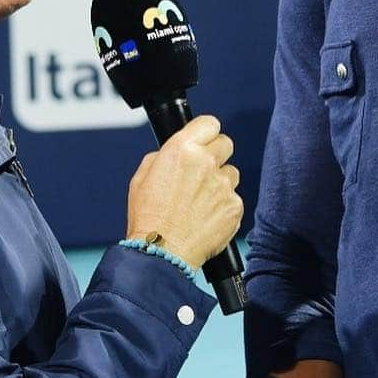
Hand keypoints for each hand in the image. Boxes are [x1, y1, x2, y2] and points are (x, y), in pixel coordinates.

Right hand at [126, 115, 242, 269]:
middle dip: (216, 155)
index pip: (209, 123)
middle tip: (203, 172)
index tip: (205, 139)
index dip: (206, 132)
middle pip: (225, 144)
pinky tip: (207, 218)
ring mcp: (222, 185)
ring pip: (231, 174)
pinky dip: (224, 207)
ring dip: (220, 183)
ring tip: (202, 202)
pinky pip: (234, 199)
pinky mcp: (234, 207)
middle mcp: (205, 162)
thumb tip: (176, 151)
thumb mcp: (142, 176)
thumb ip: (164, 156)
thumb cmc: (148, 218)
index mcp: (181, 149)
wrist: (161, 254)